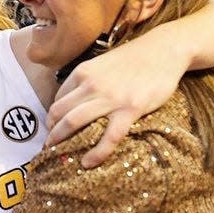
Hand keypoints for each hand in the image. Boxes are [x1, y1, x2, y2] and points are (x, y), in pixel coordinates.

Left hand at [46, 37, 186, 167]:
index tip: (52, 129)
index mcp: (82, 73)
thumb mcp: (102, 64)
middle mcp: (91, 84)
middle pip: (59, 112)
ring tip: (57, 154)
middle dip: (51, 132)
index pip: (58, 99)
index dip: (51, 117)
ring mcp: (110, 97)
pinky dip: (96, 153)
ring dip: (61, 140)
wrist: (165, 50)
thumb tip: (74, 102)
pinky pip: (109, 137)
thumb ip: (87, 80)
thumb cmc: (134, 58)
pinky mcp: (130, 109)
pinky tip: (88, 163)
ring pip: (74, 122)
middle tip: (48, 146)